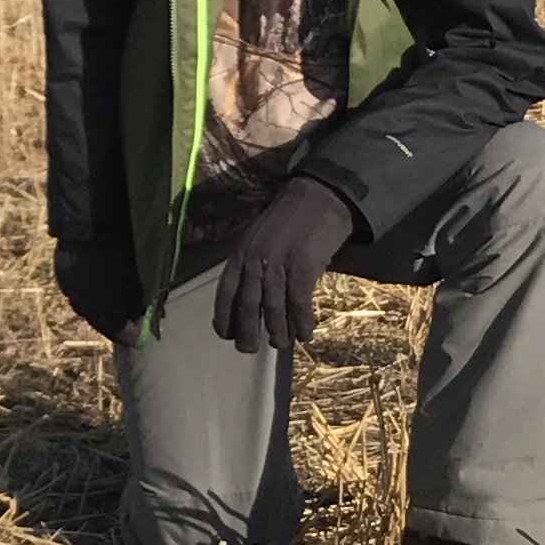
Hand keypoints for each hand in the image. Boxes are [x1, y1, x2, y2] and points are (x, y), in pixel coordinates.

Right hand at [53, 235, 144, 339]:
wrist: (87, 220)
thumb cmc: (117, 246)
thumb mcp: (133, 273)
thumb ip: (136, 298)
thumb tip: (140, 315)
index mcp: (103, 304)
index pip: (117, 329)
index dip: (129, 335)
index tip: (139, 339)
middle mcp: (83, 302)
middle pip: (99, 322)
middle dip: (113, 327)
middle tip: (125, 329)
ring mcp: (69, 289)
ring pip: (85, 309)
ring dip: (98, 314)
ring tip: (110, 312)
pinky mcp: (61, 275)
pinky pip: (75, 294)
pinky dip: (86, 298)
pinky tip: (94, 294)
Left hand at [213, 180, 356, 354]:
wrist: (320, 195)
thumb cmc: (292, 218)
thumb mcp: (260, 238)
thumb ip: (254, 264)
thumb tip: (257, 299)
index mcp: (242, 253)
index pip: (226, 292)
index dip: (224, 316)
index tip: (226, 334)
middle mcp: (255, 261)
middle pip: (247, 306)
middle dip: (247, 332)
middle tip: (249, 349)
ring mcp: (279, 265)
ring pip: (274, 309)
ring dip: (277, 332)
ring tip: (280, 343)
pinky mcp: (303, 267)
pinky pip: (299, 304)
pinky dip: (301, 323)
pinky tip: (305, 334)